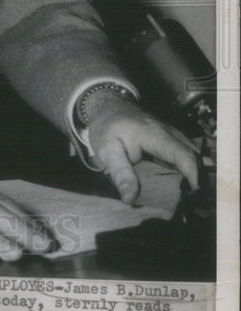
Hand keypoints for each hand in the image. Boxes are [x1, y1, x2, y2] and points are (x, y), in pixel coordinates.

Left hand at [84, 92, 199, 203]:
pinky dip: (194, 170)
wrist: (109, 107)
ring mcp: (174, 136)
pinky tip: (190, 187)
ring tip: (198, 199)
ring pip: (196, 156)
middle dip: (203, 179)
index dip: (194, 175)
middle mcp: (170, 134)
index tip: (198, 194)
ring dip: (200, 175)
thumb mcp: (107, 150)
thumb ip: (120, 173)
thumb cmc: (108, 128)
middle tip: (200, 204)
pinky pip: (189, 156)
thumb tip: (130, 198)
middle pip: (195, 157)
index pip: (183, 155)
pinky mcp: (174, 141)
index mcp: (155, 135)